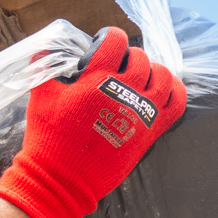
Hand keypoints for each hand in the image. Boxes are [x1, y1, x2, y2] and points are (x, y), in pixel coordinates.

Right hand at [0, 28, 186, 217]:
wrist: (62, 179)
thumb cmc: (49, 138)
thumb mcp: (40, 97)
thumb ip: (44, 67)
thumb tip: (46, 46)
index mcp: (96, 79)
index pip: (116, 40)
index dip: (110, 38)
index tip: (104, 47)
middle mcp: (123, 92)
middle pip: (140, 58)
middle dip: (128, 58)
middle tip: (116, 70)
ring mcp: (141, 112)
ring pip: (163, 76)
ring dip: (153, 72)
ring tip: (139, 80)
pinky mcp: (150, 132)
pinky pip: (177, 103)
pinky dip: (174, 92)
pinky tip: (160, 93)